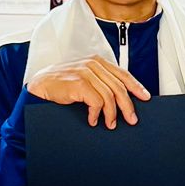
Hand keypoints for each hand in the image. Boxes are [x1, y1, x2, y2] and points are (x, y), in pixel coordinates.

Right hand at [27, 58, 150, 128]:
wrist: (39, 86)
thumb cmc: (61, 85)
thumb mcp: (84, 78)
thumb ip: (99, 82)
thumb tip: (119, 98)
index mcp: (97, 62)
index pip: (123, 74)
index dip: (136, 86)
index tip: (145, 96)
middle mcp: (93, 65)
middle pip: (119, 87)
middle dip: (127, 106)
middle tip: (131, 119)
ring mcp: (85, 73)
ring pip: (109, 96)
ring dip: (111, 114)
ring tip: (109, 124)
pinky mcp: (78, 83)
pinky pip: (96, 102)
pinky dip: (96, 114)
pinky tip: (92, 119)